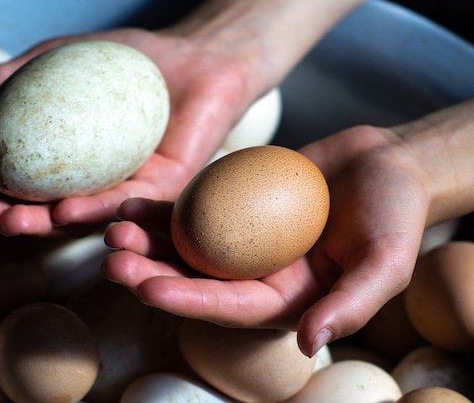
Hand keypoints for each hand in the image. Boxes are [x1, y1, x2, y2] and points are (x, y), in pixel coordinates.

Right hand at [0, 28, 256, 234]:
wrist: (192, 54)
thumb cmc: (125, 60)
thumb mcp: (56, 59)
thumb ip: (6, 79)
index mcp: (69, 162)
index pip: (22, 185)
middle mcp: (96, 183)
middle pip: (47, 209)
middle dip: (10, 219)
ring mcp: (129, 188)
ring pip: (84, 214)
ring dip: (45, 224)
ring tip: (13, 222)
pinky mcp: (165, 188)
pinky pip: (130, 201)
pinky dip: (98, 207)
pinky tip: (68, 211)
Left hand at [102, 124, 430, 355]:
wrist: (386, 167)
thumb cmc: (394, 214)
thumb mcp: (387, 261)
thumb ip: (352, 304)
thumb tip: (306, 341)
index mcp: (283, 299)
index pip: (228, 308)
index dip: (187, 302)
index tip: (148, 290)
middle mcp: (253, 274)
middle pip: (193, 281)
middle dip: (150, 275)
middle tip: (114, 261)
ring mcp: (239, 241)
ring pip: (183, 247)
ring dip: (145, 242)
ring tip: (113, 229)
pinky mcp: (230, 207)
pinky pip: (190, 211)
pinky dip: (159, 209)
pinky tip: (130, 203)